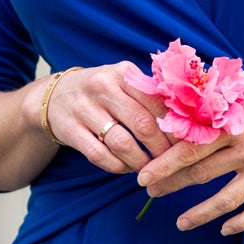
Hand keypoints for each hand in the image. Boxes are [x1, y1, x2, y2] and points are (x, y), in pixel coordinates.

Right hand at [38, 62, 175, 175]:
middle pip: (142, 124)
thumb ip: (150, 95)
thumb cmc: (102, 92)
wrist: (55, 96)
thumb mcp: (124, 82)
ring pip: (121, 143)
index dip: (174, 128)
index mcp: (124, 74)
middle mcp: (103, 87)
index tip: (186, 145)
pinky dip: (117, 166)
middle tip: (170, 162)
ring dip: (140, 161)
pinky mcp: (70, 129)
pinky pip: (99, 155)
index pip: (157, 103)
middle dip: (160, 149)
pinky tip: (126, 168)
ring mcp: (84, 108)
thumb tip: (187, 121)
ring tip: (149, 169)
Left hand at [133, 68, 243, 234]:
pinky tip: (225, 229)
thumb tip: (187, 115)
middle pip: (200, 176)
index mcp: (236, 124)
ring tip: (181, 223)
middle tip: (152, 194)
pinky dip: (239, 223)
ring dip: (199, 214)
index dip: (163, 165)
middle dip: (171, 186)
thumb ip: (223, 109)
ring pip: (225, 200)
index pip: (189, 149)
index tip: (142, 176)